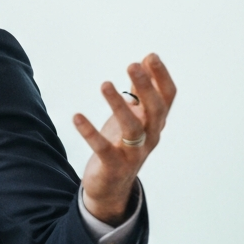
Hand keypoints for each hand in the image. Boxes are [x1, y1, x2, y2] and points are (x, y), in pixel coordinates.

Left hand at [74, 53, 175, 225]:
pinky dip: (89, 132)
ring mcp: (134, 153)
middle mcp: (150, 137)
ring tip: (105, 84)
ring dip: (119, 105)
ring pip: (132, 128)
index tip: (150, 55)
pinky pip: (103, 148)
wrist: (111, 188)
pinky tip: (76, 116)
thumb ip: (139, 92)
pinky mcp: (113, 166)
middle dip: (146, 86)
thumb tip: (143, 62)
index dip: (161, 76)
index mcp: (155, 123)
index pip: (167, 97)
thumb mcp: (133, 117)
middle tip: (132, 64)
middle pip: (156, 110)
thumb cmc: (123, 146)